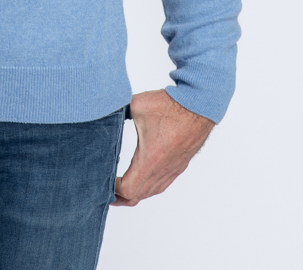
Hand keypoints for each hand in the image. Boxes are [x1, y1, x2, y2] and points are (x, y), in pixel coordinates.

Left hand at [112, 89, 213, 206]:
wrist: (198, 105)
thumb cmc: (170, 106)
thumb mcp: (136, 105)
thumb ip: (117, 110)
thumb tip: (104, 109)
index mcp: (149, 159)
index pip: (128, 189)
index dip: (113, 188)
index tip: (104, 178)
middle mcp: (162, 169)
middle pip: (138, 197)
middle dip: (120, 197)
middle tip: (107, 192)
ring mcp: (172, 169)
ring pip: (151, 192)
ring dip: (135, 193)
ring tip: (121, 190)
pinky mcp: (179, 165)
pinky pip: (162, 185)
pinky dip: (148, 188)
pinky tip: (142, 181)